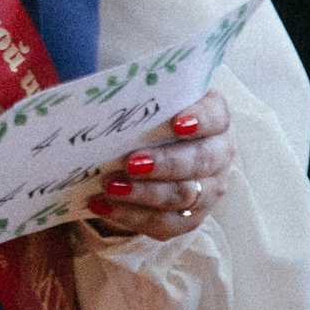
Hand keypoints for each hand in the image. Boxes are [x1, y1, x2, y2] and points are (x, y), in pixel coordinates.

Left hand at [70, 87, 230, 245]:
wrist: (149, 152)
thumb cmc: (150, 119)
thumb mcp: (148, 100)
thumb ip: (135, 93)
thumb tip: (90, 86)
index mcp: (215, 116)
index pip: (217, 115)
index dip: (200, 120)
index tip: (176, 124)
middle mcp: (219, 153)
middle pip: (200, 160)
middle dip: (165, 163)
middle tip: (130, 163)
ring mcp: (209, 188)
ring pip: (184, 196)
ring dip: (144, 193)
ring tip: (110, 187)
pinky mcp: (191, 218)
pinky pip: (166, 223)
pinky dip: (132, 216)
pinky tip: (103, 206)